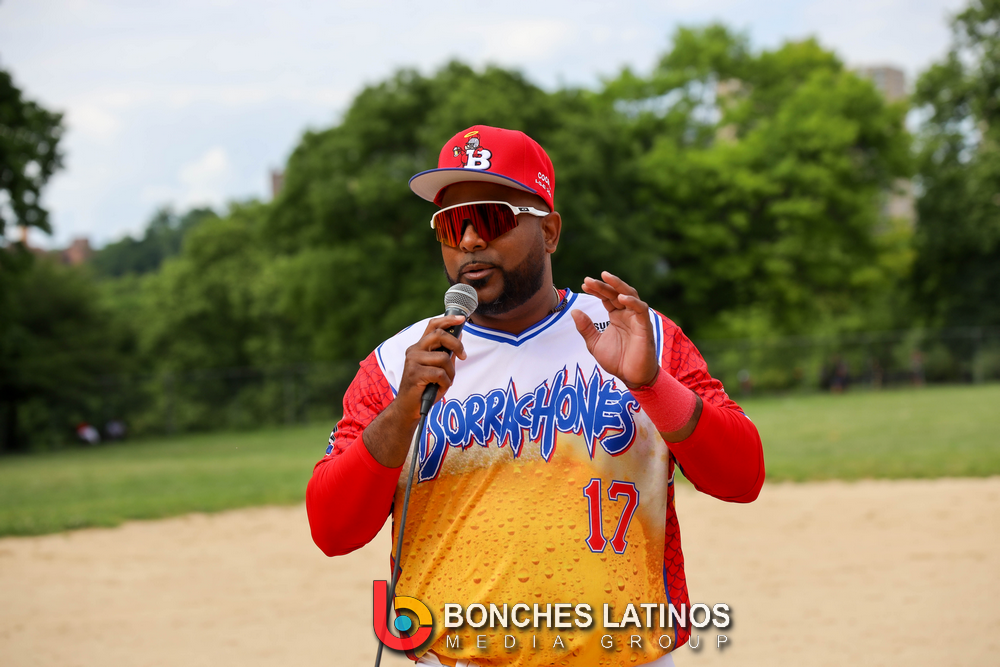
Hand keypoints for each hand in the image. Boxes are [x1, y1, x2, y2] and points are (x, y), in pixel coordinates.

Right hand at [395, 314, 467, 420]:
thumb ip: (447, 353)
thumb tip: (459, 335)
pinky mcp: (415, 374)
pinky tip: (438, 388)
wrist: (409, 408)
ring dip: (450, 373)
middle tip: (464, 356)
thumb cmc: (425, 389)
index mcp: (419, 347)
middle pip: (439, 335)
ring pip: (443, 358)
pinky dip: (445, 383)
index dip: (447, 319)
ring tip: (445, 382)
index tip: (461, 319)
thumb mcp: (439, 369)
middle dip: (456, 344)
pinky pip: (440, 374)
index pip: (432, 326)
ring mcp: (413, 361)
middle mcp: (414, 351)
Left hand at [571, 272, 658, 388]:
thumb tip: (574, 311)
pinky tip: (621, 298)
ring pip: (630, 295)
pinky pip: (641, 309)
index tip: (584, 284)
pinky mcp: (645, 326)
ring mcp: (637, 319)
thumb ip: (586, 328)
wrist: (632, 377)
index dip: (596, 290)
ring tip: (606, 277)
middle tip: (588, 280)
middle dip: (603, 285)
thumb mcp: (595, 343)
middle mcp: (627, 314)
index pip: (607, 297)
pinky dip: (632, 302)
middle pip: (616, 293)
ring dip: (618, 286)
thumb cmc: (617, 361)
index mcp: (616, 316)